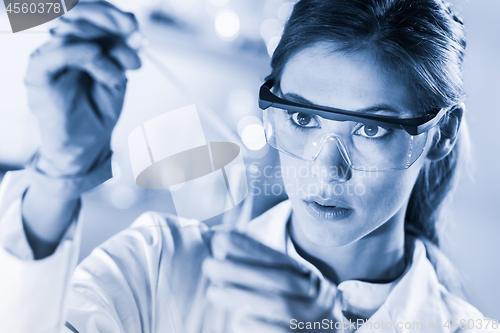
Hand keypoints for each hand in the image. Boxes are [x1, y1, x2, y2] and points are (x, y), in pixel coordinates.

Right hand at [24, 1, 140, 179]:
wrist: (86, 145)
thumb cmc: (99, 111)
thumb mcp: (118, 76)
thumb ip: (120, 52)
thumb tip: (132, 30)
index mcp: (79, 43)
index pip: (89, 14)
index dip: (111, 14)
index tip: (134, 26)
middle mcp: (61, 46)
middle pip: (77, 14)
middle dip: (108, 19)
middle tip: (131, 32)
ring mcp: (48, 59)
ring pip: (69, 31)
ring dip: (103, 44)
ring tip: (121, 71)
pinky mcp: (39, 76)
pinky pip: (56, 55)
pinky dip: (80, 52)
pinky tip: (99, 59)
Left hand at [202, 231, 337, 331]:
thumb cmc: (298, 309)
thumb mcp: (287, 285)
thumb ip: (260, 266)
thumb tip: (220, 239)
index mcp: (308, 277)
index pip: (280, 258)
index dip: (250, 248)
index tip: (220, 238)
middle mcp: (316, 295)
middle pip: (280, 279)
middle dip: (242, 270)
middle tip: (208, 265)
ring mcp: (315, 318)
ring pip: (281, 304)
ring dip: (244, 296)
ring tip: (212, 292)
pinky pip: (282, 332)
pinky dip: (259, 326)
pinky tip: (237, 320)